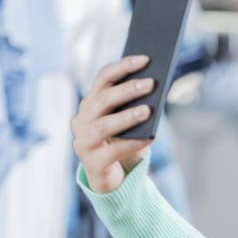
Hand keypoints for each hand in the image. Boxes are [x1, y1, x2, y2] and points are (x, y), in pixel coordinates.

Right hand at [70, 55, 155, 193]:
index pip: (104, 78)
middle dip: (127, 90)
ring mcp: (83, 142)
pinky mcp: (92, 163)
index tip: (145, 59)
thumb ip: (136, 106)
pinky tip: (151, 137)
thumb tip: (155, 89)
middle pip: (103, 99)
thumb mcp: (129, 123)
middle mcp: (82, 120)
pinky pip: (113, 151)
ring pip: (104, 125)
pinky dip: (133, 143)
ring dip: (127, 116)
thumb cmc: (123, 143)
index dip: (123, 67)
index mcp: (91, 103)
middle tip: (151, 84)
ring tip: (148, 111)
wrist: (112, 179)